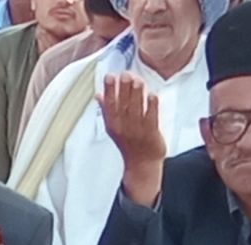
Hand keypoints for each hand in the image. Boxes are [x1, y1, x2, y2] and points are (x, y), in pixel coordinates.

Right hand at [98, 72, 166, 203]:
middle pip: (123, 105)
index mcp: (113, 125)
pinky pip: (151, 117)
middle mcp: (124, 127)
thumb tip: (98, 95)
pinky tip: (151, 94)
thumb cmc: (129, 143)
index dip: (109, 90)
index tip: (109, 76)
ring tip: (137, 80)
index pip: (109, 105)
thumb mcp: (113, 127)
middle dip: (123, 89)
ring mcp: (138, 129)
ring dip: (137, 94)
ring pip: (136, 109)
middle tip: (124, 74)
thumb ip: (107, 109)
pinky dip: (152, 106)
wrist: (142, 164)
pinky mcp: (151, 132)